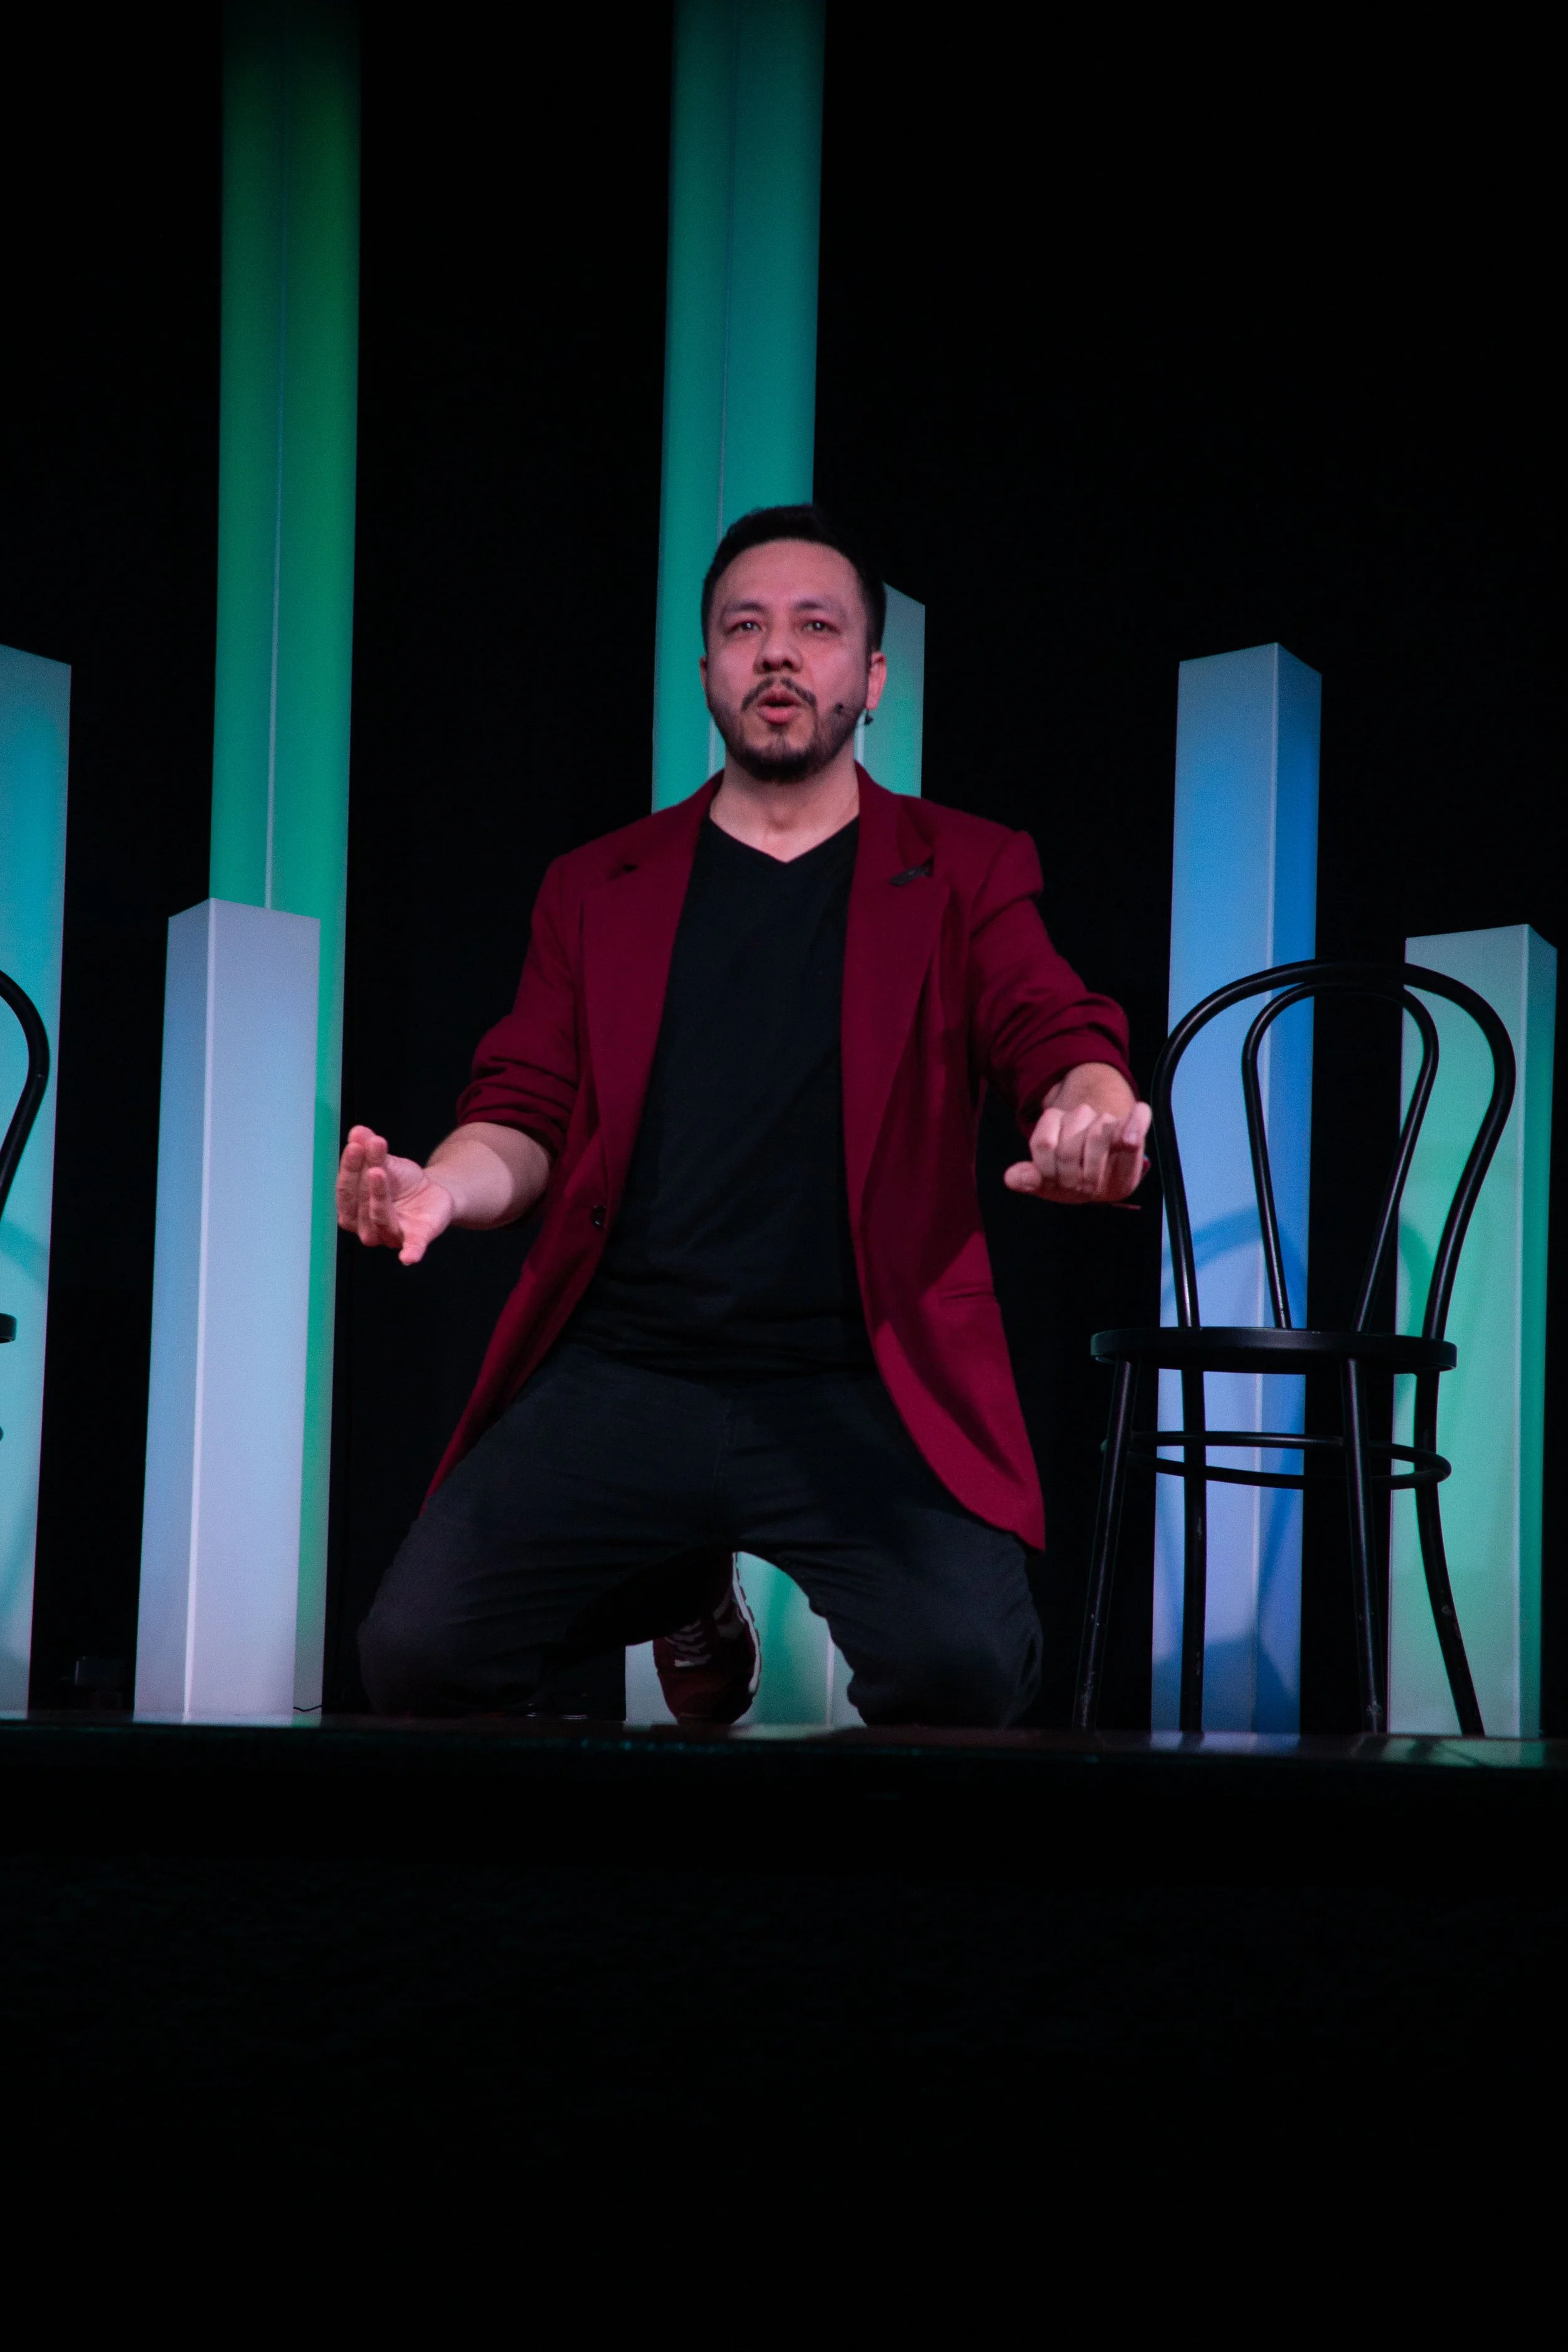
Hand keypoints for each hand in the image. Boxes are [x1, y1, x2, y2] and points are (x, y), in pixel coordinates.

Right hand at [336, 1125, 455, 1264]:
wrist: (434, 1191)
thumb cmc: (401, 1181)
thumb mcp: (386, 1160)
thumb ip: (371, 1149)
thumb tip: (358, 1131)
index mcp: (354, 1209)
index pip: (345, 1190)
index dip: (348, 1167)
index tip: (355, 1144)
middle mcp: (368, 1227)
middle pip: (359, 1204)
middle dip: (361, 1175)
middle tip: (367, 1148)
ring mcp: (392, 1234)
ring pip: (380, 1218)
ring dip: (377, 1195)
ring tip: (378, 1170)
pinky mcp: (417, 1236)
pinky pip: (413, 1246)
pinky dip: (411, 1251)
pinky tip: (409, 1257)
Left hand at [1004, 1099, 1151, 1205]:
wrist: (1107, 1177)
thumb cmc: (1075, 1177)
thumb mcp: (1048, 1182)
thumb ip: (1029, 1178)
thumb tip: (1012, 1178)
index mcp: (1054, 1121)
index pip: (1043, 1145)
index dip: (1046, 1171)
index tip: (1055, 1183)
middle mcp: (1080, 1114)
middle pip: (1067, 1149)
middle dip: (1070, 1178)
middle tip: (1077, 1188)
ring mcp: (1107, 1118)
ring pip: (1096, 1137)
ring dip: (1093, 1171)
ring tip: (1093, 1183)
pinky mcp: (1134, 1125)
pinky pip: (1138, 1116)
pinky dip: (1134, 1125)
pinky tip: (1129, 1140)